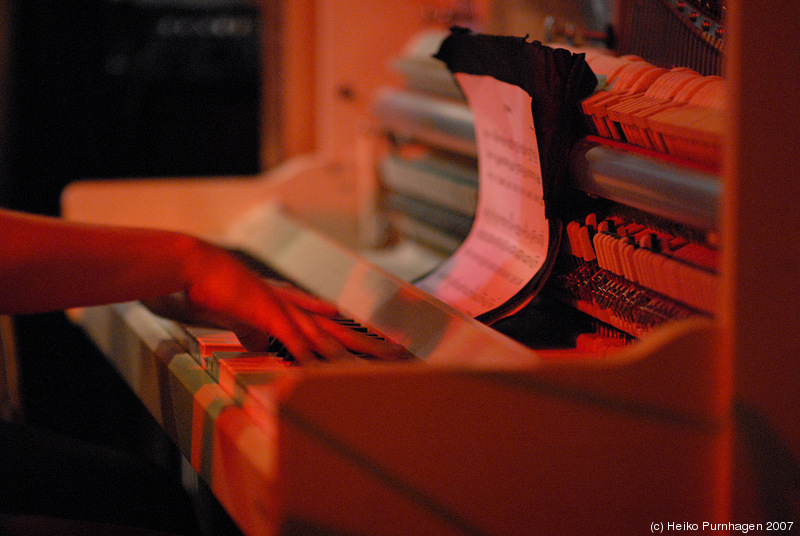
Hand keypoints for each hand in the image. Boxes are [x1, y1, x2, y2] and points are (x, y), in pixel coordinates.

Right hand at [145, 243, 409, 364]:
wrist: (199, 267)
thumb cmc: (219, 289)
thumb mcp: (242, 317)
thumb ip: (256, 331)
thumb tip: (260, 344)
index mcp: (292, 308)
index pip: (332, 325)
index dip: (356, 337)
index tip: (379, 347)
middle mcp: (295, 307)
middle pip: (341, 329)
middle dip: (369, 344)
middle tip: (398, 354)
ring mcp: (285, 309)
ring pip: (327, 334)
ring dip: (352, 351)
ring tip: (377, 363)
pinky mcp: (269, 313)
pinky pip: (294, 338)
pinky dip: (309, 354)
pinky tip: (323, 368)